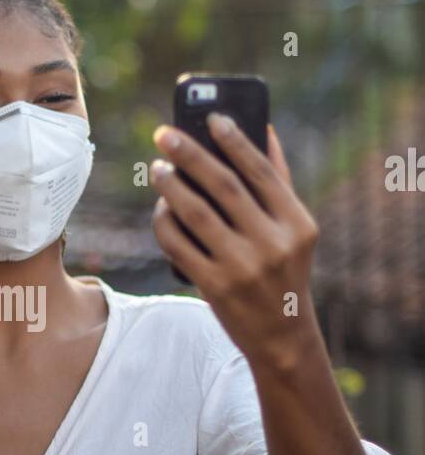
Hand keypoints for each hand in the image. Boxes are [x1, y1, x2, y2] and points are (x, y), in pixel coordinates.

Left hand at [149, 115, 320, 369]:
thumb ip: (279, 182)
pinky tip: (160, 209)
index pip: (261, 172)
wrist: (282, 337)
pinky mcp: (216, 287)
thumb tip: (263, 128)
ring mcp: (243, 267)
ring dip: (171, 186)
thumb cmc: (284, 272)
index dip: (235, 141)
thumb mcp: (295, 231)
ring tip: (158, 168)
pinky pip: (179, 246)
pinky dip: (165, 224)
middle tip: (164, 134)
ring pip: (196, 213)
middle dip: (190, 155)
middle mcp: (273, 243)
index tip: (212, 118)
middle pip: (224, 186)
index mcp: (297, 223)